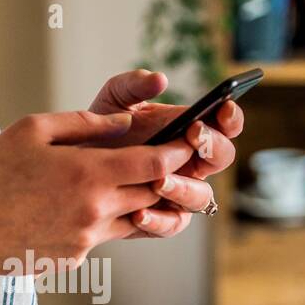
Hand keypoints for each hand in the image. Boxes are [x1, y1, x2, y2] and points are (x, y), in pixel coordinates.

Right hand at [0, 110, 195, 273]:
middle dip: (162, 177)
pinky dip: (99, 220)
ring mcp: (87, 240)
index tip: (185, 142)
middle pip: (152, 194)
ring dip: (135, 200)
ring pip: (132, 219)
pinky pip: (101, 237)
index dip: (177, 152)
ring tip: (120, 181)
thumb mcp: (33, 130)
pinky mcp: (75, 259)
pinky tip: (71, 209)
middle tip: (165, 161)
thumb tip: (125, 122)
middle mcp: (96, 212)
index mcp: (89, 175)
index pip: (155, 165)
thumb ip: (85, 124)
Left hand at [88, 69, 245, 237]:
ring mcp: (179, 192)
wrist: (74, 164)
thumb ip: (134, 85)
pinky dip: (159, 220)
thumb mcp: (114, 99)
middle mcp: (191, 163)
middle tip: (192, 135)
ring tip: (158, 180)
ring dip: (184, 188)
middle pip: (222, 158)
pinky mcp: (160, 218)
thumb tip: (159, 79)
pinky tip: (139, 212)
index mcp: (191, 131)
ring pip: (201, 197)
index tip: (222, 108)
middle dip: (213, 146)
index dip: (230, 117)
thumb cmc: (103, 129)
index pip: (225, 124)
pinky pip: (171, 225)